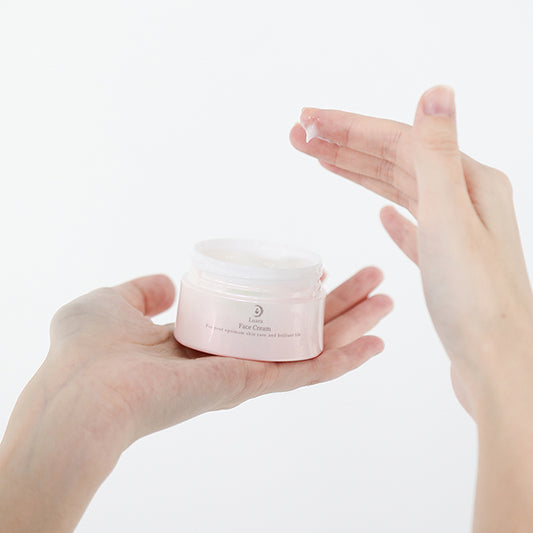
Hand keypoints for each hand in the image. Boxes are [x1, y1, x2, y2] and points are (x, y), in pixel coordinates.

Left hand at [0, 268, 390, 532]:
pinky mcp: (251, 385)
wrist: (80, 392)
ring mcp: (245, 374)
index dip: (293, 293)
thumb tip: (167, 282)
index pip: (262, 316)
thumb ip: (141, 290)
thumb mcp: (114, 302)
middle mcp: (231, 359)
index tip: (317, 270)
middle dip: (339, 304)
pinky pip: (306, 372)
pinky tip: (375, 343)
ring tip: (388, 301)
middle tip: (376, 280)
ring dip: (353, 326)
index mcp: (204, 340)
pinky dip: (343, 359)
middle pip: (298, 328)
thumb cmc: (86, 350)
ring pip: (312, 349)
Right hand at [290, 86, 532, 415]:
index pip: (396, 140)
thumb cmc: (475, 298)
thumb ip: (438, 154)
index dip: (348, 127)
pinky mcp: (444, 262)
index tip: (307, 119)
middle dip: (344, 144)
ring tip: (321, 162)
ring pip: (398, 189)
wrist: (496, 360)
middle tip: (299, 136)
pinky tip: (381, 214)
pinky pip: (412, 225)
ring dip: (358, 173)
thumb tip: (437, 90)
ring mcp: (454, 231)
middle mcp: (463, 199)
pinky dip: (392, 215)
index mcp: (466, 181)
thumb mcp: (450, 218)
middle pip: (394, 160)